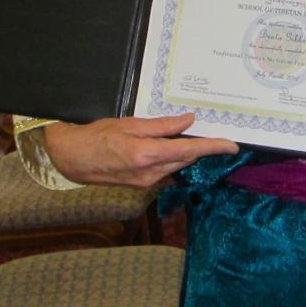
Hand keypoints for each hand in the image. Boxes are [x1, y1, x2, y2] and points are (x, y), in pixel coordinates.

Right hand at [44, 113, 238, 188]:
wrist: (72, 159)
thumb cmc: (98, 136)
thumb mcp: (130, 124)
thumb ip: (162, 125)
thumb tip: (188, 121)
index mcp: (147, 154)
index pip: (189, 150)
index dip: (213, 148)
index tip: (232, 146)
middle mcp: (150, 173)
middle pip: (186, 158)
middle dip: (202, 146)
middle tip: (214, 131)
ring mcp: (146, 182)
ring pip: (176, 164)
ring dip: (186, 151)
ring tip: (193, 135)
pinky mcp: (142, 185)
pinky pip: (165, 169)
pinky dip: (172, 157)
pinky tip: (171, 145)